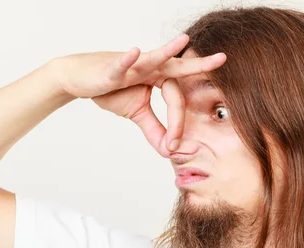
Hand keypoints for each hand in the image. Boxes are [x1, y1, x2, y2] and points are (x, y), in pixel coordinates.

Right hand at [52, 34, 226, 155]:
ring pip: (153, 58)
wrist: (80, 79)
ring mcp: (132, 65)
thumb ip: (155, 130)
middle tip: (222, 59)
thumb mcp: (137, 113)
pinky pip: (122, 63)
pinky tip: (135, 52)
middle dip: (199, 64)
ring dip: (168, 50)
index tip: (174, 147)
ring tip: (183, 41)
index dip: (177, 124)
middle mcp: (150, 67)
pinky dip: (128, 60)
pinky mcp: (112, 67)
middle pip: (177, 68)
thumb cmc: (111, 90)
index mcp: (158, 77)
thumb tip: (170, 150)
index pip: (176, 100)